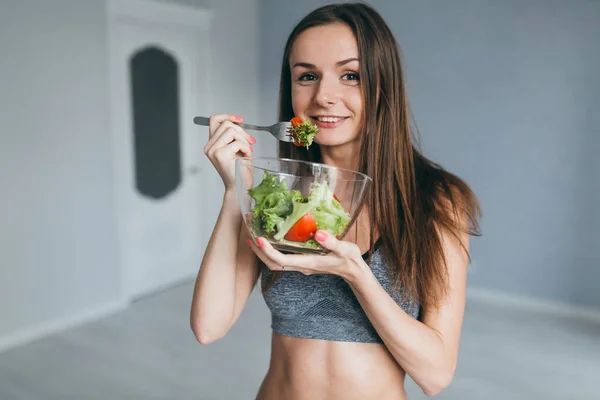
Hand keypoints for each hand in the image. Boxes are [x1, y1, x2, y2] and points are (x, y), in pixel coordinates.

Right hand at [204, 114, 255, 189]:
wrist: (240, 187)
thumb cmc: (240, 171)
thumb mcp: (236, 148)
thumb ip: (233, 136)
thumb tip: (238, 121)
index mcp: (212, 144)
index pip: (214, 120)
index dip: (228, 116)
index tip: (240, 120)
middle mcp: (209, 146)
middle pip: (226, 124)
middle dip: (242, 131)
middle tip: (250, 142)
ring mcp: (213, 150)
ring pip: (231, 130)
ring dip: (244, 140)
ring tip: (246, 152)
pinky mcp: (220, 154)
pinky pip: (238, 142)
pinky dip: (246, 148)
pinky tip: (246, 157)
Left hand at [247, 230, 366, 280]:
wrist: (353, 271)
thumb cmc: (349, 259)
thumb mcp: (345, 249)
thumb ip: (332, 242)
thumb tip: (319, 233)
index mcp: (307, 263)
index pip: (281, 260)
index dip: (268, 251)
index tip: (259, 239)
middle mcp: (300, 266)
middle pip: (272, 263)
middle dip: (258, 251)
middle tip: (249, 234)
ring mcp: (300, 264)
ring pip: (274, 262)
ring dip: (262, 251)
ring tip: (253, 235)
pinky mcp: (301, 260)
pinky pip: (281, 257)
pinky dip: (271, 249)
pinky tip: (269, 237)